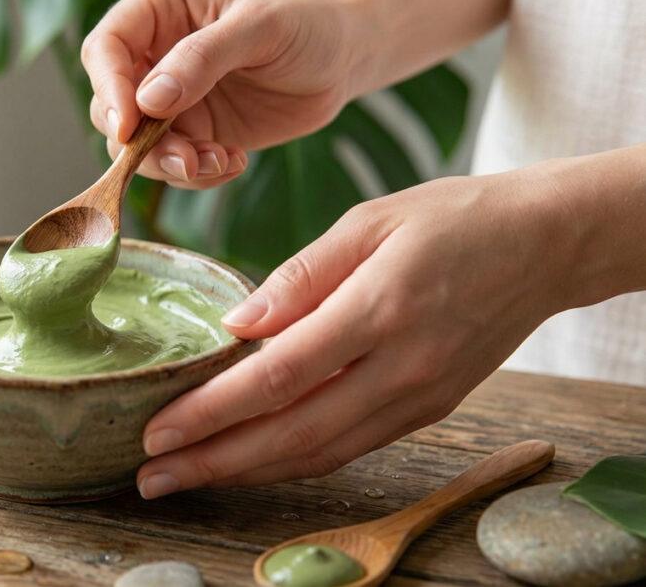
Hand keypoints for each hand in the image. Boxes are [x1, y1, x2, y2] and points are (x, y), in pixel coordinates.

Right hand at [81, 0, 364, 188]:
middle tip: (188, 158)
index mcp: (158, 8)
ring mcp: (169, 97)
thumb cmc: (307, 21)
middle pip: (110, 105)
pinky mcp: (191, 131)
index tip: (131, 126)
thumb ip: (202, 59)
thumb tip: (148, 101)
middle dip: (141, 141)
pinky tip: (233, 162)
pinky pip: (171, 164)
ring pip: (135, 145)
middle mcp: (153, 53)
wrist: (345, 55)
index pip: (105, 48)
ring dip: (171, 164)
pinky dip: (196, 174)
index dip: (109, 89)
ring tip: (220, 161)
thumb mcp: (260, 28)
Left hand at [134, 166, 577, 496]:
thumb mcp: (370, 220)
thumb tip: (235, 326)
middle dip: (214, 460)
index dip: (212, 410)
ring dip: (247, 472)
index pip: (279, 375)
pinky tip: (251, 461)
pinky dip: (294, 461)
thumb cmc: (452, 219)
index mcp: (379, 308)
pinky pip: (350, 448)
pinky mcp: (428, 410)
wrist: (545, 245)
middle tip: (151, 475)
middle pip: (293, 432)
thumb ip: (299, 276)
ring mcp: (419, 397)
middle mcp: (401, 367)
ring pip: (320, 453)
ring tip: (187, 476)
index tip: (158, 429)